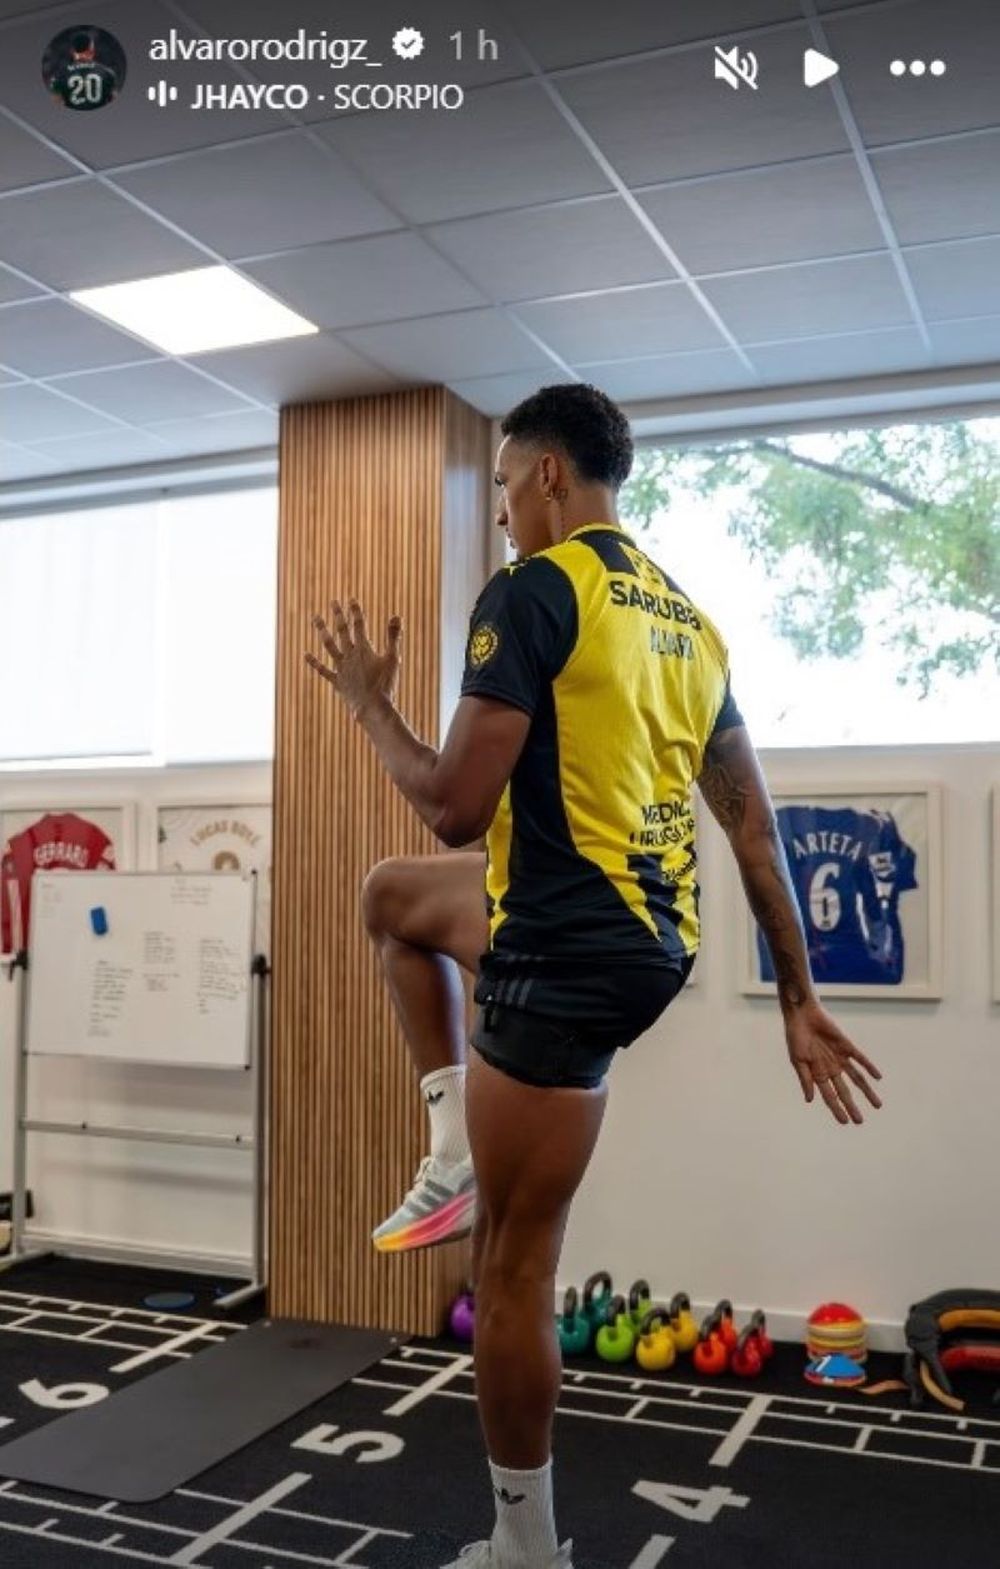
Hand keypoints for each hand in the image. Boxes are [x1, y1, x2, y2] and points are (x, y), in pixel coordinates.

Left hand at [305, 599, 402, 718]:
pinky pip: (323, 670)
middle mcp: (350, 655)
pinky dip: (314, 662)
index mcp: (364, 649)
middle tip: (333, 602)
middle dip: (338, 615)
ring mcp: (341, 668)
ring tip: (315, 618)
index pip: (358, 625)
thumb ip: (393, 637)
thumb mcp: (392, 659)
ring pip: (329, 645)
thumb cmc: (385, 684)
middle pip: (342, 631)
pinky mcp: (337, 681)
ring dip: (322, 631)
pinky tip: (305, 654)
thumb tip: (396, 616)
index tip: (351, 599)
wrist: (372, 707)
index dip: (355, 611)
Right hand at [783, 998, 882, 1124]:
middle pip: (845, 1091)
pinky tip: (877, 1077)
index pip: (829, 1096)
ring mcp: (840, 1058)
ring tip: (877, 1105)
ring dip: (867, 1091)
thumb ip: (805, 1079)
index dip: (837, 1109)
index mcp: (817, 1074)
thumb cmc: (795, 1036)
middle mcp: (831, 1068)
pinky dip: (869, 1067)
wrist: (802, 1014)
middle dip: (852, 1106)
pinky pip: (860, 1059)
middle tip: (860, 1121)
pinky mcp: (846, 1045)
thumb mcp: (797, 1060)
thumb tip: (810, 1100)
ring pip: (856, 1078)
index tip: (844, 1122)